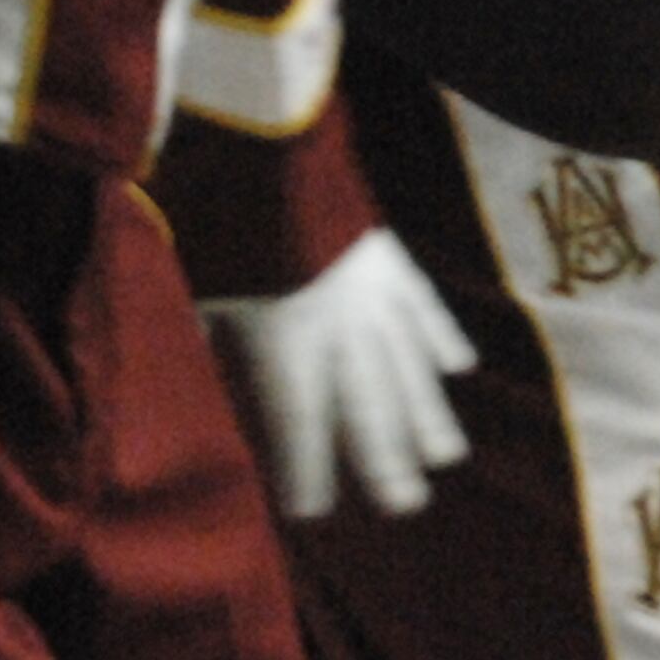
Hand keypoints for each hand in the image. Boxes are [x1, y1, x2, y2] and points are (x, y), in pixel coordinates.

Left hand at [206, 227, 476, 517]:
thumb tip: (210, 375)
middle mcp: (342, 331)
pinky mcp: (394, 260)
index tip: (313, 512)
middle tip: (407, 505)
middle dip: (387, 461)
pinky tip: (458, 368)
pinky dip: (443, 338)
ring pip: (409, 367)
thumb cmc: (221, 222)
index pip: (301, 423)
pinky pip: (425, 308)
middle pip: (371, 408)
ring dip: (427, 414)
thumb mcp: (201, 288)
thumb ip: (211, 338)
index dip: (308, 470)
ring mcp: (377, 295)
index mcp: (287, 342)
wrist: (269, 146)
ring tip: (444, 457)